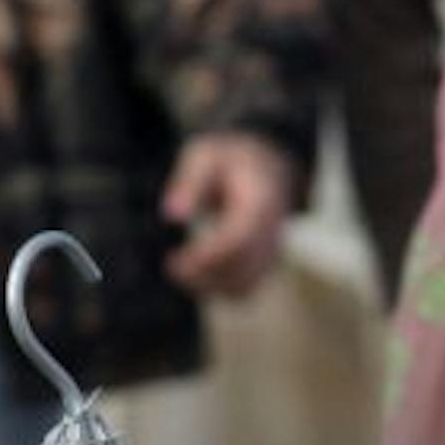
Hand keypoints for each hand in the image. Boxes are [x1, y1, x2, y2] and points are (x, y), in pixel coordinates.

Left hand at [160, 132, 296, 300]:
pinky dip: (218, 290)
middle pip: (242, 267)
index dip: (207, 256)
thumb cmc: (228, 159)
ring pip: (244, 285)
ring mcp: (272, 249)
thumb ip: (189, 181)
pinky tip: (194, 275)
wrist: (265, 165)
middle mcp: (272, 229)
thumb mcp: (205, 154)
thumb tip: (172, 215)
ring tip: (179, 270)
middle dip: (203, 275)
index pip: (239, 238)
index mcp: (261, 200)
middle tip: (172, 267)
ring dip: (208, 286)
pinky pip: (244, 289)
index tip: (174, 262)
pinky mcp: (265, 263)